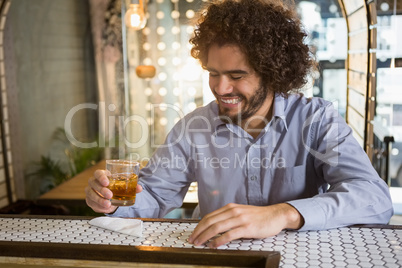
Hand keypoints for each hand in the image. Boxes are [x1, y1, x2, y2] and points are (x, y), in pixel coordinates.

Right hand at [85, 169, 142, 213]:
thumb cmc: (117, 188)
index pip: (98, 173)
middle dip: (101, 190)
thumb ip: (132, 186)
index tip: (107, 183)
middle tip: (110, 195)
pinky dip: (98, 206)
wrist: (112, 198)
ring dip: (99, 199)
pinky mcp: (89, 200)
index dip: (101, 177)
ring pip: (90, 194)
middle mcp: (94, 181)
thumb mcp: (124, 186)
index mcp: (102, 175)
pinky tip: (105, 208)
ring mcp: (90, 190)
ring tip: (108, 204)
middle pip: (93, 183)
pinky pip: (91, 203)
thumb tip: (140, 188)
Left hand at [188, 203, 302, 247]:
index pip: (209, 216)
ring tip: (199, 244)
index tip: (193, 234)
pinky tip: (213, 245)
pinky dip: (219, 240)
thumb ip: (229, 217)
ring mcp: (240, 219)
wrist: (276, 215)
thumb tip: (214, 227)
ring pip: (217, 227)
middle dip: (198, 232)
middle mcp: (233, 211)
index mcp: (230, 207)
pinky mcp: (247, 227)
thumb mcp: (241, 213)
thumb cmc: (258, 216)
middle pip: (210, 221)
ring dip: (205, 236)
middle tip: (192, 240)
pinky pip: (229, 234)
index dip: (199, 226)